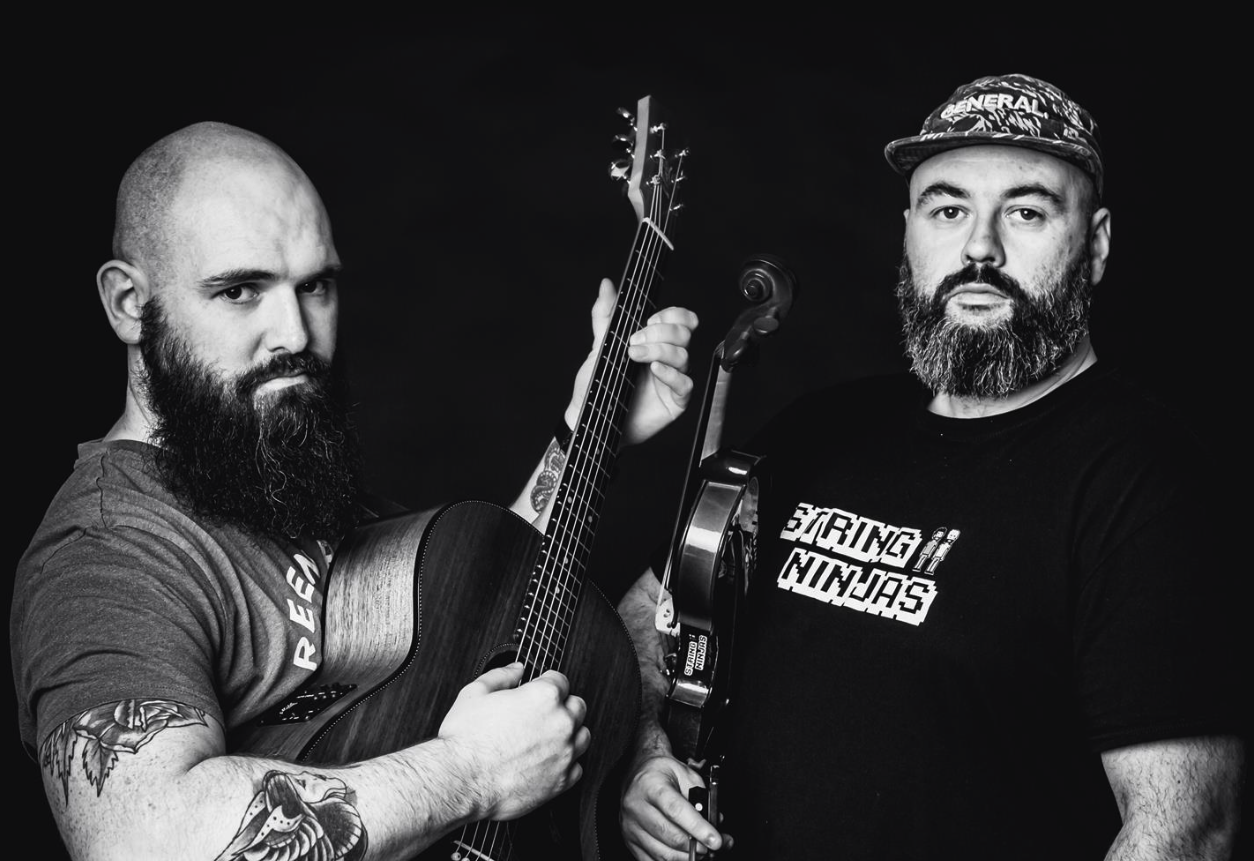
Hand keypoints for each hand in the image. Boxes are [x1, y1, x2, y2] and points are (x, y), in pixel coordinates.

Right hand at [437, 663, 589, 820]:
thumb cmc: (466, 741)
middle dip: (562, 705)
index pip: (561, 679)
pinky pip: (577, 768)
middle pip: (577, 706)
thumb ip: (501, 675)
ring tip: (547, 736)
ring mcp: (564, 754)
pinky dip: (566, 763)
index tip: (539, 687)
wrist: (461, 782)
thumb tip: (516, 669)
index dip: (547, 682)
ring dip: (569, 733)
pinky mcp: (561, 782)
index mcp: (543, 697)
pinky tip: (548, 760)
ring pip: (583, 736)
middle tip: (542, 712)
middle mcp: (560, 724)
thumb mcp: (475, 693)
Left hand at [566, 278, 697, 446]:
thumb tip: (606, 285)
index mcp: (655, 342)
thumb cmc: (599, 384)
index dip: (671, 315)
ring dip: (658, 350)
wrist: (592, 417)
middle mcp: (667, 358)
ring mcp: (672, 379)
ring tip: (634, 356)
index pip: (679, 319)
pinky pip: (684, 383)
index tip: (649, 321)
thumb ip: (605, 315)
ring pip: (683, 355)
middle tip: (634, 342)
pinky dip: (670, 374)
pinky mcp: (676, 400)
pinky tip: (654, 370)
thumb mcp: (600, 345)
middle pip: (684, 334)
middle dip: (659, 333)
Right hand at [621, 753, 728, 860]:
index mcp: (651, 785)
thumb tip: (715, 822)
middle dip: (696, 845)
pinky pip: (652, 860)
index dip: (698, 827)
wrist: (637, 774)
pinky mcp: (630, 841)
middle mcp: (636, 806)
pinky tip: (684, 856)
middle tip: (713, 847)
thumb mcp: (685, 773)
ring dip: (686, 857)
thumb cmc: (662, 773)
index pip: (675, 810)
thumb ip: (702, 797)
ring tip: (702, 852)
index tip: (715, 839)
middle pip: (669, 835)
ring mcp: (631, 826)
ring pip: (662, 853)